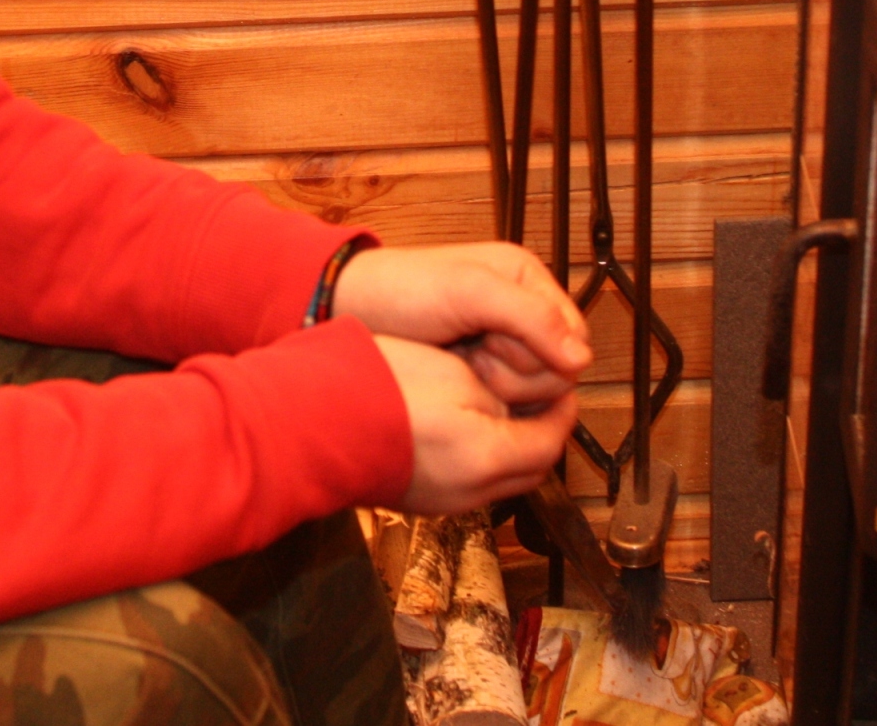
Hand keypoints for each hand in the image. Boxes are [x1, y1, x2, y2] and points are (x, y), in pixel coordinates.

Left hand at [330, 243, 591, 404]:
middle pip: (557, 366)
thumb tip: (581, 359)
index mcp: (526, 279)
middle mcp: (520, 310)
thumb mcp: (469, 292)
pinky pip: (505, 398)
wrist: (350, 310)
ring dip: (497, 381)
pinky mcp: (480, 369)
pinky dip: (481, 392)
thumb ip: (529, 318)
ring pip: (533, 388)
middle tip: (474, 349)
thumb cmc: (403, 289)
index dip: (544, 350)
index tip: (498, 341)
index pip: (574, 333)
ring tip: (462, 360)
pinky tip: (455, 375)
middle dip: (515, 366)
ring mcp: (500, 342)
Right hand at [374, 334, 580, 515]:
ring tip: (501, 409)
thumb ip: (497, 397)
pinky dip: (478, 459)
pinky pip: (466, 483)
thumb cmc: (380, 391)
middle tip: (541, 400)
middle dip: (542, 434)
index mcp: (488, 458)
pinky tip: (462, 427)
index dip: (562, 411)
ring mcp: (442, 502)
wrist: (314, 422)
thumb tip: (509, 411)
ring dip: (509, 448)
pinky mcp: (417, 500)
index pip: (550, 443)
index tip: (563, 387)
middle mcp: (471, 492)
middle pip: (530, 470)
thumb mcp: (455, 374)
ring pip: (498, 479)